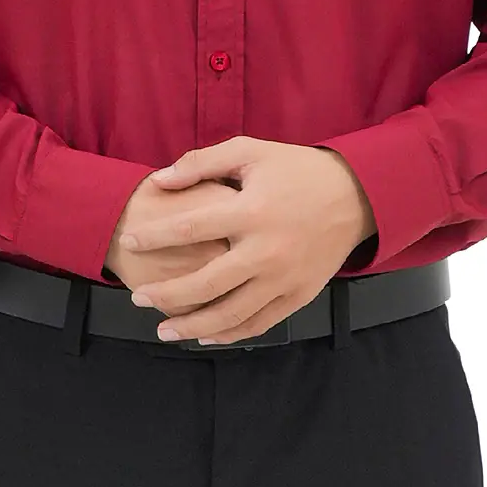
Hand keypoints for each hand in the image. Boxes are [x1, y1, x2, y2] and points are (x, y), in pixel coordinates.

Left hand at [119, 135, 377, 345]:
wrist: (357, 196)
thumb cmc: (297, 170)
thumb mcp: (251, 152)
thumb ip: (202, 163)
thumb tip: (158, 180)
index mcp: (251, 212)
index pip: (189, 229)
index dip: (153, 237)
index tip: (129, 241)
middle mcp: (267, 251)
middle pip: (204, 284)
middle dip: (165, 294)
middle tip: (137, 298)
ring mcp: (285, 278)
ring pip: (230, 314)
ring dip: (191, 325)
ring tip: (163, 329)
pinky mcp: (299, 295)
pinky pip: (259, 323)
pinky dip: (229, 334)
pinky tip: (204, 335)